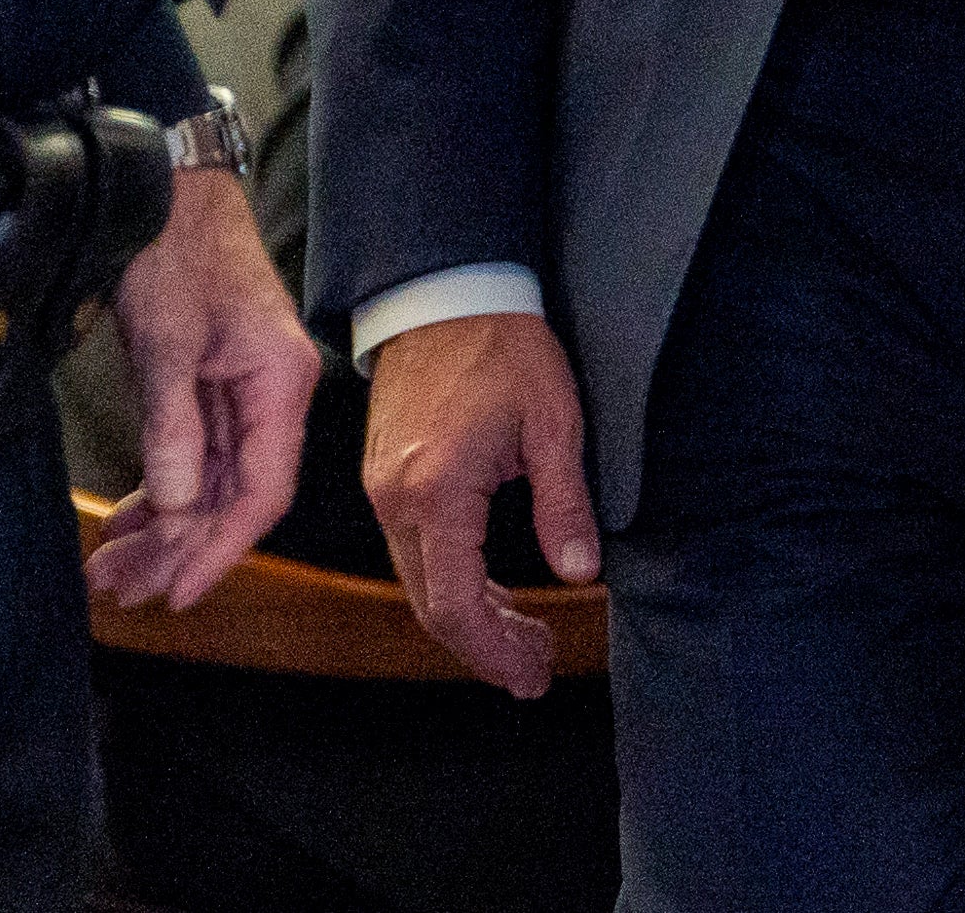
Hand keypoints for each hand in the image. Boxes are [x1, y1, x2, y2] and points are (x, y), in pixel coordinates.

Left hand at [86, 165, 319, 610]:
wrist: (167, 190)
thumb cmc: (177, 252)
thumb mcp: (169, 342)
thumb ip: (175, 430)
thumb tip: (180, 508)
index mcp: (280, 384)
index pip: (263, 491)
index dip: (220, 548)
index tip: (177, 591)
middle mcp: (271, 393)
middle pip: (235, 495)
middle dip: (181, 548)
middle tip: (125, 589)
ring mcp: (242, 389)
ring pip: (211, 481)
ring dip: (166, 527)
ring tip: (113, 568)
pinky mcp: (211, 382)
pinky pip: (194, 455)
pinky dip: (162, 490)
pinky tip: (127, 521)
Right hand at [361, 311, 604, 695]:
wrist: (445, 290)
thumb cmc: (503, 346)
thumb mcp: (553, 421)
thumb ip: (565, 502)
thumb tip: (581, 571)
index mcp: (437, 491)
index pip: (456, 603)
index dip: (495, 650)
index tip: (532, 674)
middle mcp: (396, 500)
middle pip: (432, 606)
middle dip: (484, 648)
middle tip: (534, 671)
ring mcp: (383, 490)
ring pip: (419, 582)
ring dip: (469, 618)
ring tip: (524, 636)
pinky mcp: (384, 478)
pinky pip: (412, 551)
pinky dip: (450, 582)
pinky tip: (493, 591)